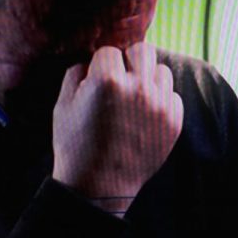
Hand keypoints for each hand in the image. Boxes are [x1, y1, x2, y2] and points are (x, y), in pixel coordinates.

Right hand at [51, 43, 183, 215]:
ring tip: (134, 97)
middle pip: (143, 50)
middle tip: (120, 78)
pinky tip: (145, 114)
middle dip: (129, 60)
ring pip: (162, 71)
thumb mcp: (62, 105)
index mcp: (107, 81)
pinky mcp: (174, 122)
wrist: (99, 187)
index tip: (97, 78)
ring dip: (148, 79)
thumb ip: (76, 73)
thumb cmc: (76, 145)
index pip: (110, 50)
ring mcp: (159, 105)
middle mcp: (138, 88)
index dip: (100, 64)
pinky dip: (161, 101)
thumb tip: (91, 59)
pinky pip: (173, 96)